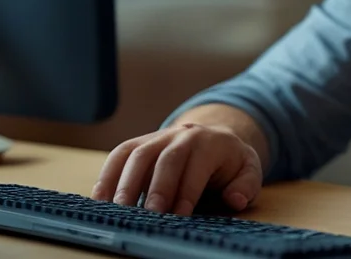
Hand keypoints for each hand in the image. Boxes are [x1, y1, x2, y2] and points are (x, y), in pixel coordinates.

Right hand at [91, 122, 262, 216]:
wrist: (214, 137)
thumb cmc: (229, 162)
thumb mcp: (248, 170)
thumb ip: (246, 185)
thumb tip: (235, 199)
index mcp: (210, 142)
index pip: (196, 165)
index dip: (186, 190)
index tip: (179, 215)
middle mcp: (182, 135)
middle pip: (165, 158)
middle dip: (156, 187)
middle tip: (149, 215)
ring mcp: (158, 137)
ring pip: (138, 154)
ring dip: (126, 182)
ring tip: (120, 210)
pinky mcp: (139, 143)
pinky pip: (119, 154)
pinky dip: (108, 174)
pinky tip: (101, 198)